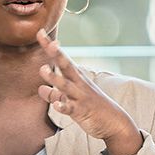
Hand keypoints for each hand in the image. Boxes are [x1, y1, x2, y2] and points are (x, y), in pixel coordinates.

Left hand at [35, 30, 139, 154]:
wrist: (114, 122)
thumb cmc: (91, 107)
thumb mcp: (71, 98)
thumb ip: (54, 94)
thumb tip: (40, 88)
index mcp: (76, 77)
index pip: (61, 58)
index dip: (51, 47)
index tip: (40, 32)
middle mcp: (78, 83)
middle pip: (66, 66)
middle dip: (57, 54)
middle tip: (48, 43)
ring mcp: (81, 96)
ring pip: (66, 85)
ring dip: (55, 78)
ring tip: (43, 70)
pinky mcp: (82, 111)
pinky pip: (71, 108)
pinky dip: (63, 106)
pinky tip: (56, 105)